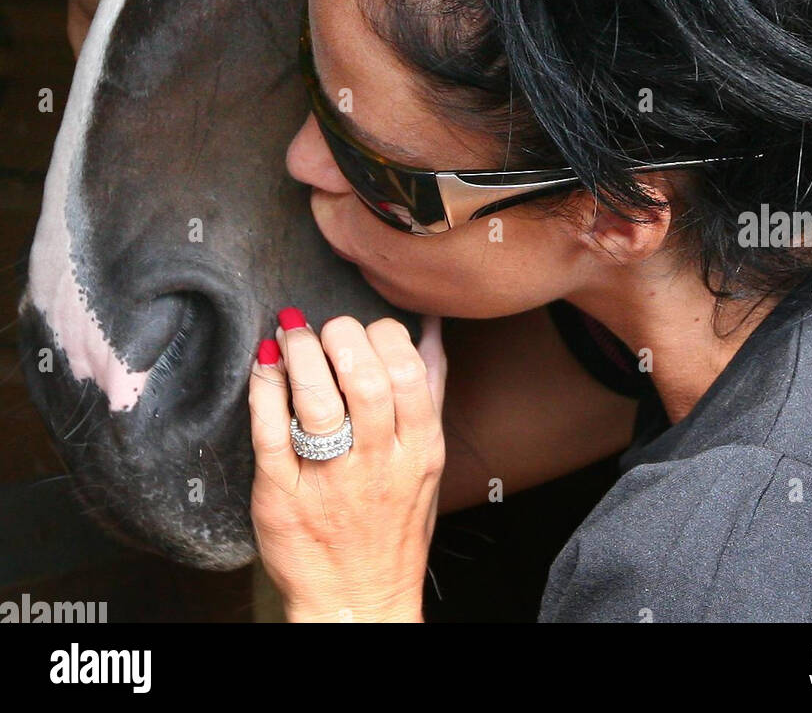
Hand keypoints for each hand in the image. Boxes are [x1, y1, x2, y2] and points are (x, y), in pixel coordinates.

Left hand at [249, 312, 446, 623]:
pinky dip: (265, 390)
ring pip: (316, 402)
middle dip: (342, 337)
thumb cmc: (394, 524)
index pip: (408, 373)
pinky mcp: (281, 494)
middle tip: (326, 327)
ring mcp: (328, 481)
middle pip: (365, 381)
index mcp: (418, 450)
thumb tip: (429, 328)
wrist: (357, 601)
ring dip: (301, 354)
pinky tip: (265, 367)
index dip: (383, 336)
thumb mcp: (427, 460)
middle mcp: (377, 464)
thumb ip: (429, 391)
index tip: (365, 330)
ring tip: (291, 335)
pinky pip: (270, 433)